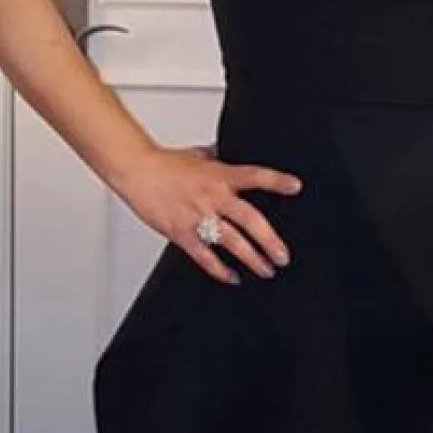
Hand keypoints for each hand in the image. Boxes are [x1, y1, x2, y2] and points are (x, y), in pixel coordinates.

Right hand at [118, 144, 301, 284]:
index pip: (254, 175)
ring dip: (252, 259)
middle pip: (249, 219)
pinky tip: (233, 277)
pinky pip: (205, 257)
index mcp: (219, 175)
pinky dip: (220, 270)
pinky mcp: (182, 233)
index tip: (296, 187)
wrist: (137, 171)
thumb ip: (221, 161)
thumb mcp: (200, 155)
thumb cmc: (166, 164)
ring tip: (266, 270)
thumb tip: (235, 156)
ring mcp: (198, 217)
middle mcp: (212, 197)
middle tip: (283, 256)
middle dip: (270, 240)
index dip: (276, 181)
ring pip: (231, 242)